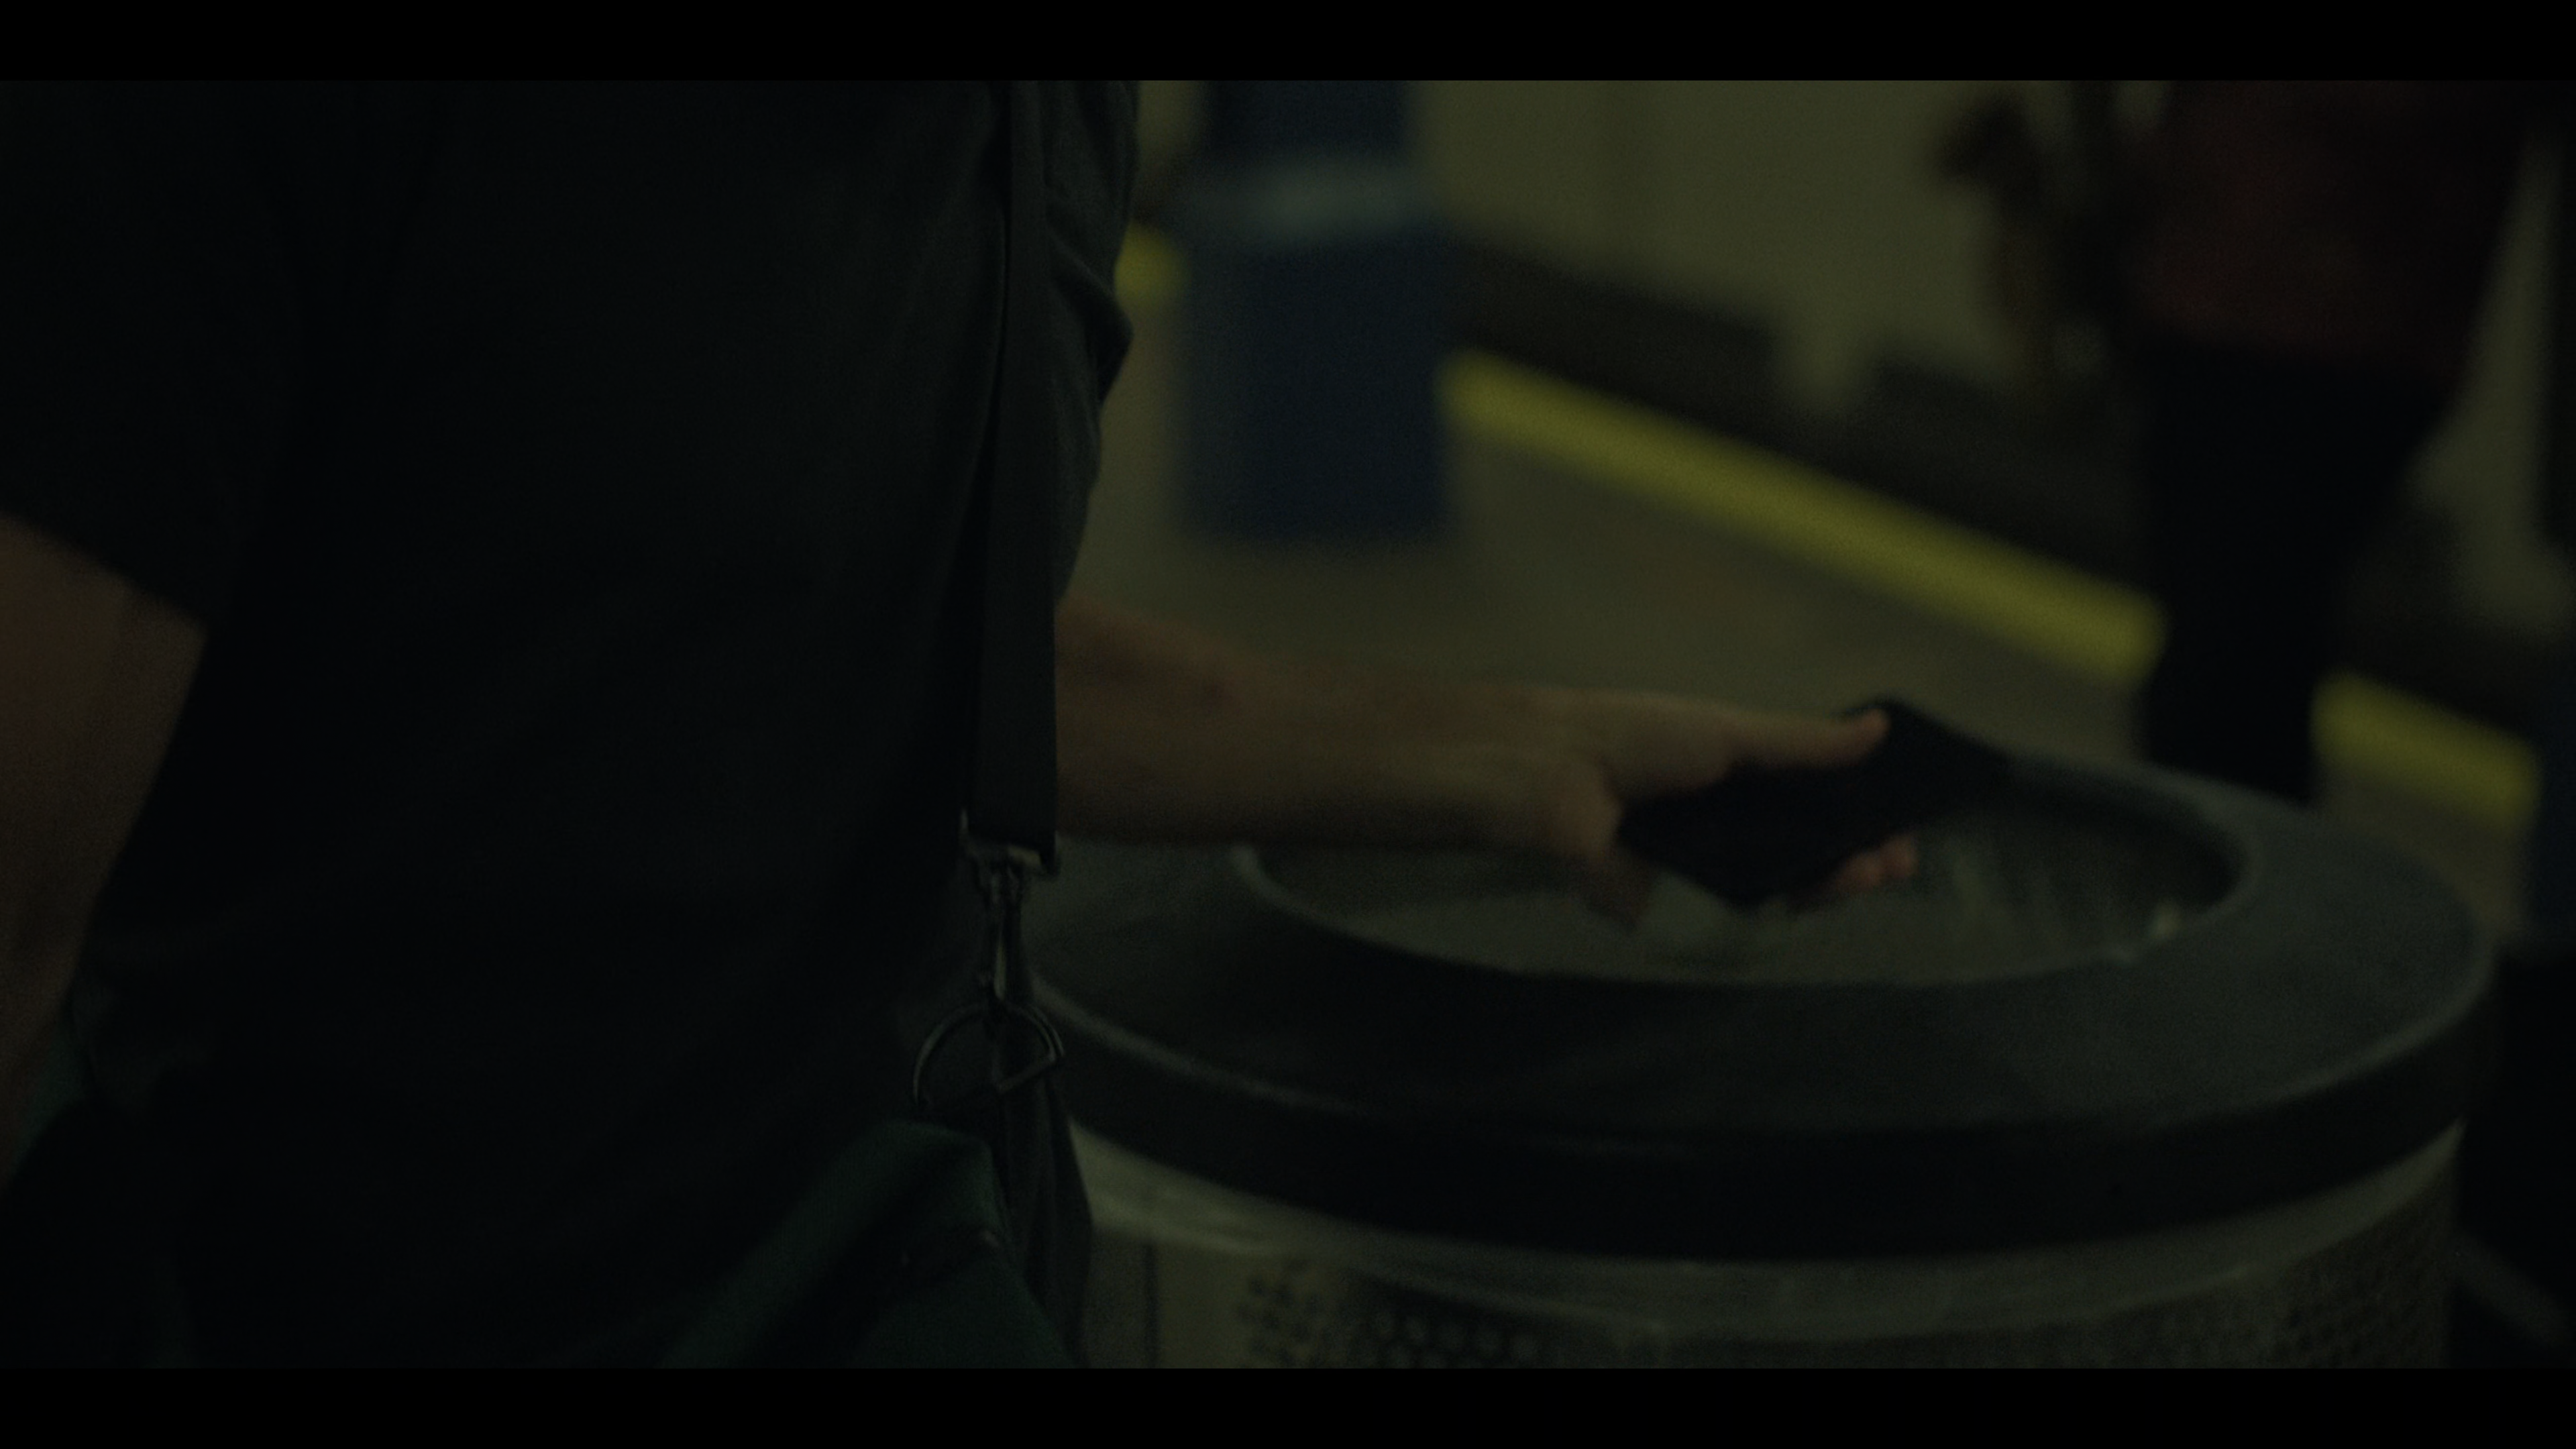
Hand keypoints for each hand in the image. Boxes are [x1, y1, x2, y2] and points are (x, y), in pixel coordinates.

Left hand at [1498, 691, 1919, 922]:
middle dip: (1858, 863)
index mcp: (1739, 790)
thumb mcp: (1731, 733)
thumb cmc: (1636, 739)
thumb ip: (1802, 744)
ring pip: (1779, 897)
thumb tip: (1877, 729)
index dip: (1861, 827)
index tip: (1902, 831)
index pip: (1814, 817)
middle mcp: (1725, 836)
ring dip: (1829, 888)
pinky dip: (1774, 913)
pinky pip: (1732, 923)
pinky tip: (1807, 896)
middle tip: (1895, 859)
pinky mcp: (1676, 912)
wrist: (1560, 772)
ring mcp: (1703, 878)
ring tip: (1868, 870)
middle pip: (1805, 864)